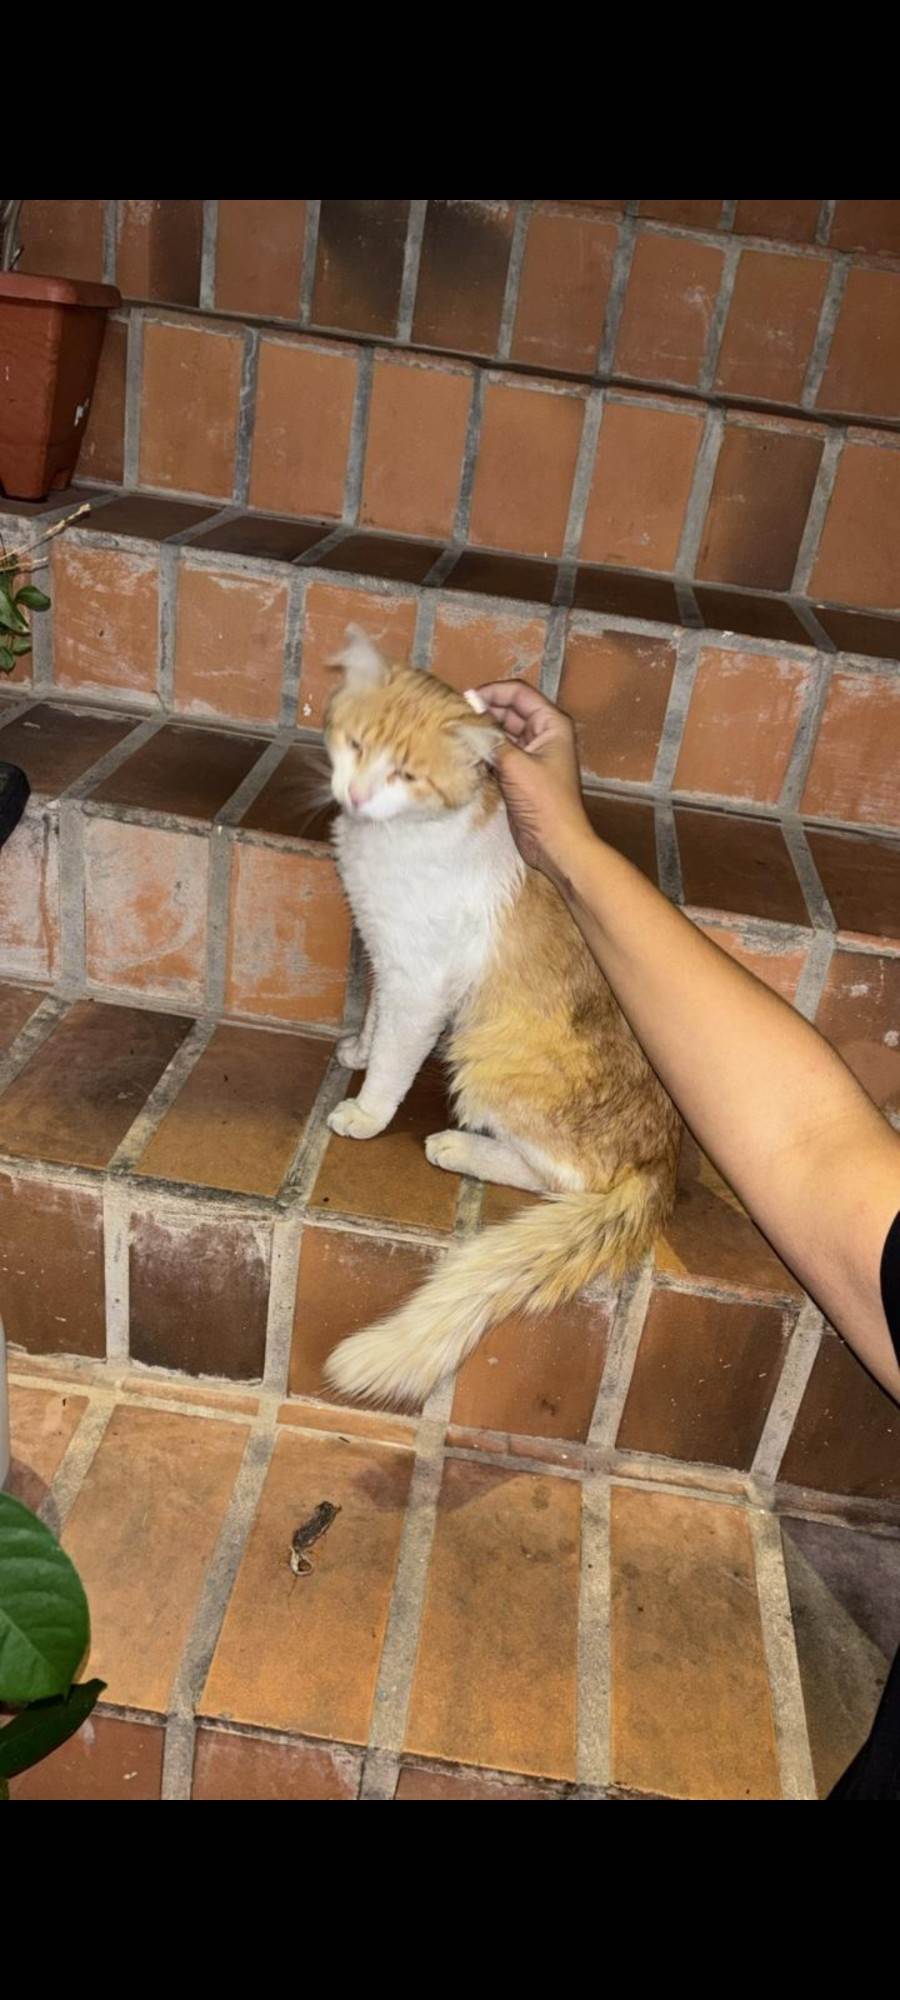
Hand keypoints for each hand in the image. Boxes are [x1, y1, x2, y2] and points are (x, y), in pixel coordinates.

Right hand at [472, 682, 593, 886]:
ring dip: (481, 732)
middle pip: (509, 710)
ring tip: (454, 732)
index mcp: (551, 724)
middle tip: (454, 717)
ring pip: (501, 732)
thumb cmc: (545, 802)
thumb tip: (463, 723)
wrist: (555, 843)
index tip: (465, 700)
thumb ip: (490, 740)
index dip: (492, 692)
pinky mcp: (519, 773)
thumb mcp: (516, 765)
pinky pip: (498, 753)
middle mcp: (543, 734)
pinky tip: (464, 753)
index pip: (518, 693)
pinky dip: (483, 751)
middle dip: (483, 712)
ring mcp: (531, 754)